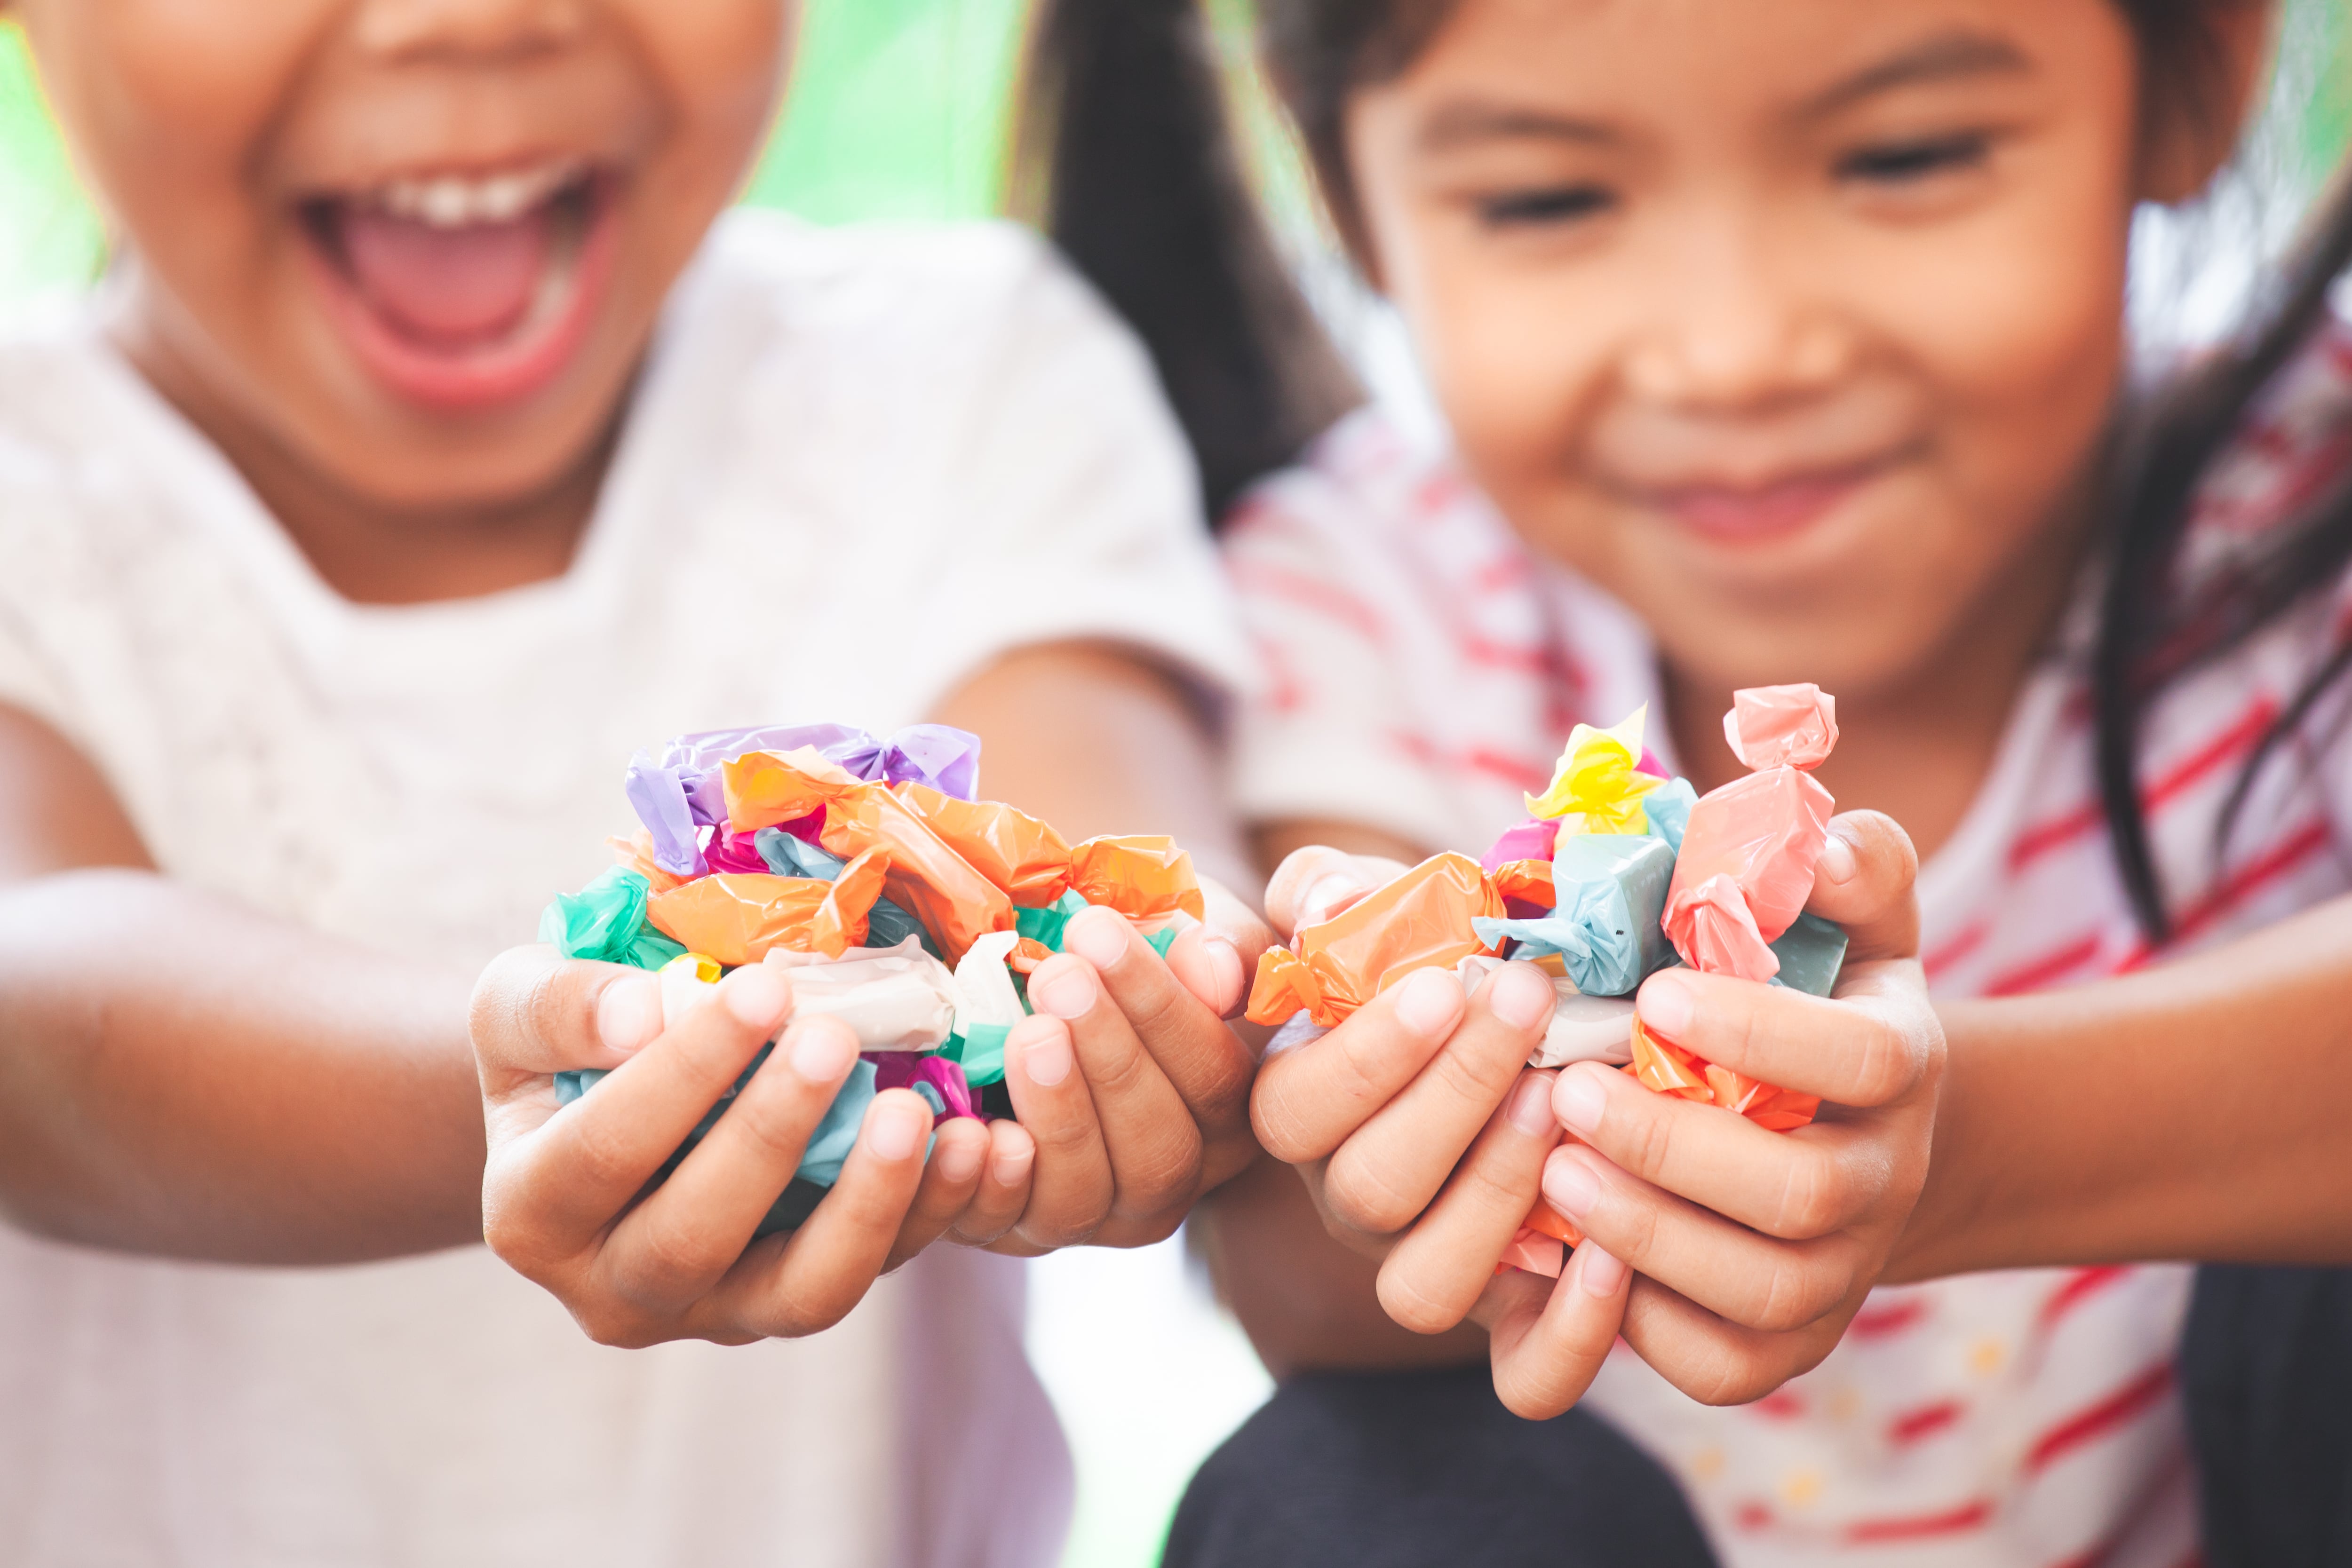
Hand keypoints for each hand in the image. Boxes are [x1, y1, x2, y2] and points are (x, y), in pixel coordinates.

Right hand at [469, 950, 1013, 1345]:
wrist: (612, 1099)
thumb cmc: (568, 1040)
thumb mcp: (523, 1004)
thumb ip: (557, 1007)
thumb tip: (638, 1015)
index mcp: (534, 1214)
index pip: (605, 1153)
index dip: (683, 1074)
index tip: (759, 989)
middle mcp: (617, 1288)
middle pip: (697, 1237)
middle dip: (771, 1133)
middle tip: (837, 1038)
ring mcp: (718, 1307)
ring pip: (804, 1292)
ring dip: (870, 1203)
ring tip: (925, 1114)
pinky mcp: (802, 1294)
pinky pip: (877, 1271)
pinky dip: (934, 1211)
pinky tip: (981, 1142)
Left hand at [964, 879, 1270, 1253]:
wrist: (1032, 1016)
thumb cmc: (1118, 967)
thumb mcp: (1178, 939)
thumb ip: (1219, 948)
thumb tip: (1218, 972)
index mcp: (1224, 1121)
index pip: (1214, 1080)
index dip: (1162, 1008)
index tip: (1100, 931)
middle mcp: (1165, 1186)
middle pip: (1158, 1148)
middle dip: (1110, 1059)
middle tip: (1059, 977)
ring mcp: (1085, 1218)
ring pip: (1082, 1194)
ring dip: (1057, 1113)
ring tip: (1024, 1034)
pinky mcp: (1006, 1230)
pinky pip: (996, 1225)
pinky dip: (984, 1184)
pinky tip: (969, 1128)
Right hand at [1247, 846, 1625, 1414]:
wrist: (1521, 1029)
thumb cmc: (1437, 958)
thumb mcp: (1372, 907)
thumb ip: (1329, 890)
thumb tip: (1326, 900)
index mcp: (1305, 1114)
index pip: (1297, 1110)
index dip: (1367, 1059)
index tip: (1448, 986)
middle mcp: (1354, 1206)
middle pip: (1370, 1191)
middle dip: (1455, 1095)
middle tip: (1531, 1003)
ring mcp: (1432, 1266)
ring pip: (1426, 1287)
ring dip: (1495, 1195)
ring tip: (1564, 1105)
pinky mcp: (1516, 1323)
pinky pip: (1525, 1376)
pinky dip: (1572, 1332)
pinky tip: (1618, 1250)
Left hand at [1517, 809, 1939, 1411]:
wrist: (1849, 1128)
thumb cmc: (1820, 996)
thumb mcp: (1850, 915)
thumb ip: (1851, 862)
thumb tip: (1825, 841)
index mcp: (1900, 1064)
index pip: (1859, 1061)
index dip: (1761, 1033)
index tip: (1654, 994)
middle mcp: (1883, 1179)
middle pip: (1800, 1193)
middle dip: (1675, 1147)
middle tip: (1570, 1092)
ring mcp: (1841, 1272)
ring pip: (1759, 1286)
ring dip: (1648, 1234)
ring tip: (1553, 1169)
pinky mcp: (1787, 1343)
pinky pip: (1724, 1361)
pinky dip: (1650, 1324)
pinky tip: (1578, 1257)